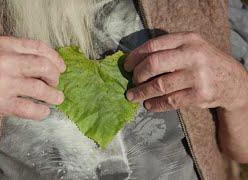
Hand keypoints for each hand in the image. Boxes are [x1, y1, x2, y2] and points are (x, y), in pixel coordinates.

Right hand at [0, 36, 64, 177]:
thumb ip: (18, 51)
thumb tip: (49, 62)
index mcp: (4, 44)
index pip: (39, 47)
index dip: (55, 58)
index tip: (62, 68)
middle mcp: (4, 61)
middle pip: (44, 66)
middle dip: (55, 76)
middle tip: (56, 83)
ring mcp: (2, 83)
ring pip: (40, 89)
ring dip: (54, 95)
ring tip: (57, 98)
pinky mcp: (0, 104)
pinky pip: (30, 108)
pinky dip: (42, 111)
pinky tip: (44, 111)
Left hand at [124, 32, 247, 162]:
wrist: (232, 81)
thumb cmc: (203, 62)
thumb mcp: (190, 47)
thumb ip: (167, 50)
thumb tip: (134, 62)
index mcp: (187, 39)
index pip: (153, 45)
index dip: (135, 56)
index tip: (126, 66)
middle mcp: (193, 55)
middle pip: (154, 64)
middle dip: (138, 75)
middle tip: (133, 81)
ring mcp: (197, 76)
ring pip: (160, 85)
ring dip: (142, 92)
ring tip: (133, 96)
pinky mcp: (200, 95)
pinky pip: (170, 101)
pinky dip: (155, 104)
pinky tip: (149, 104)